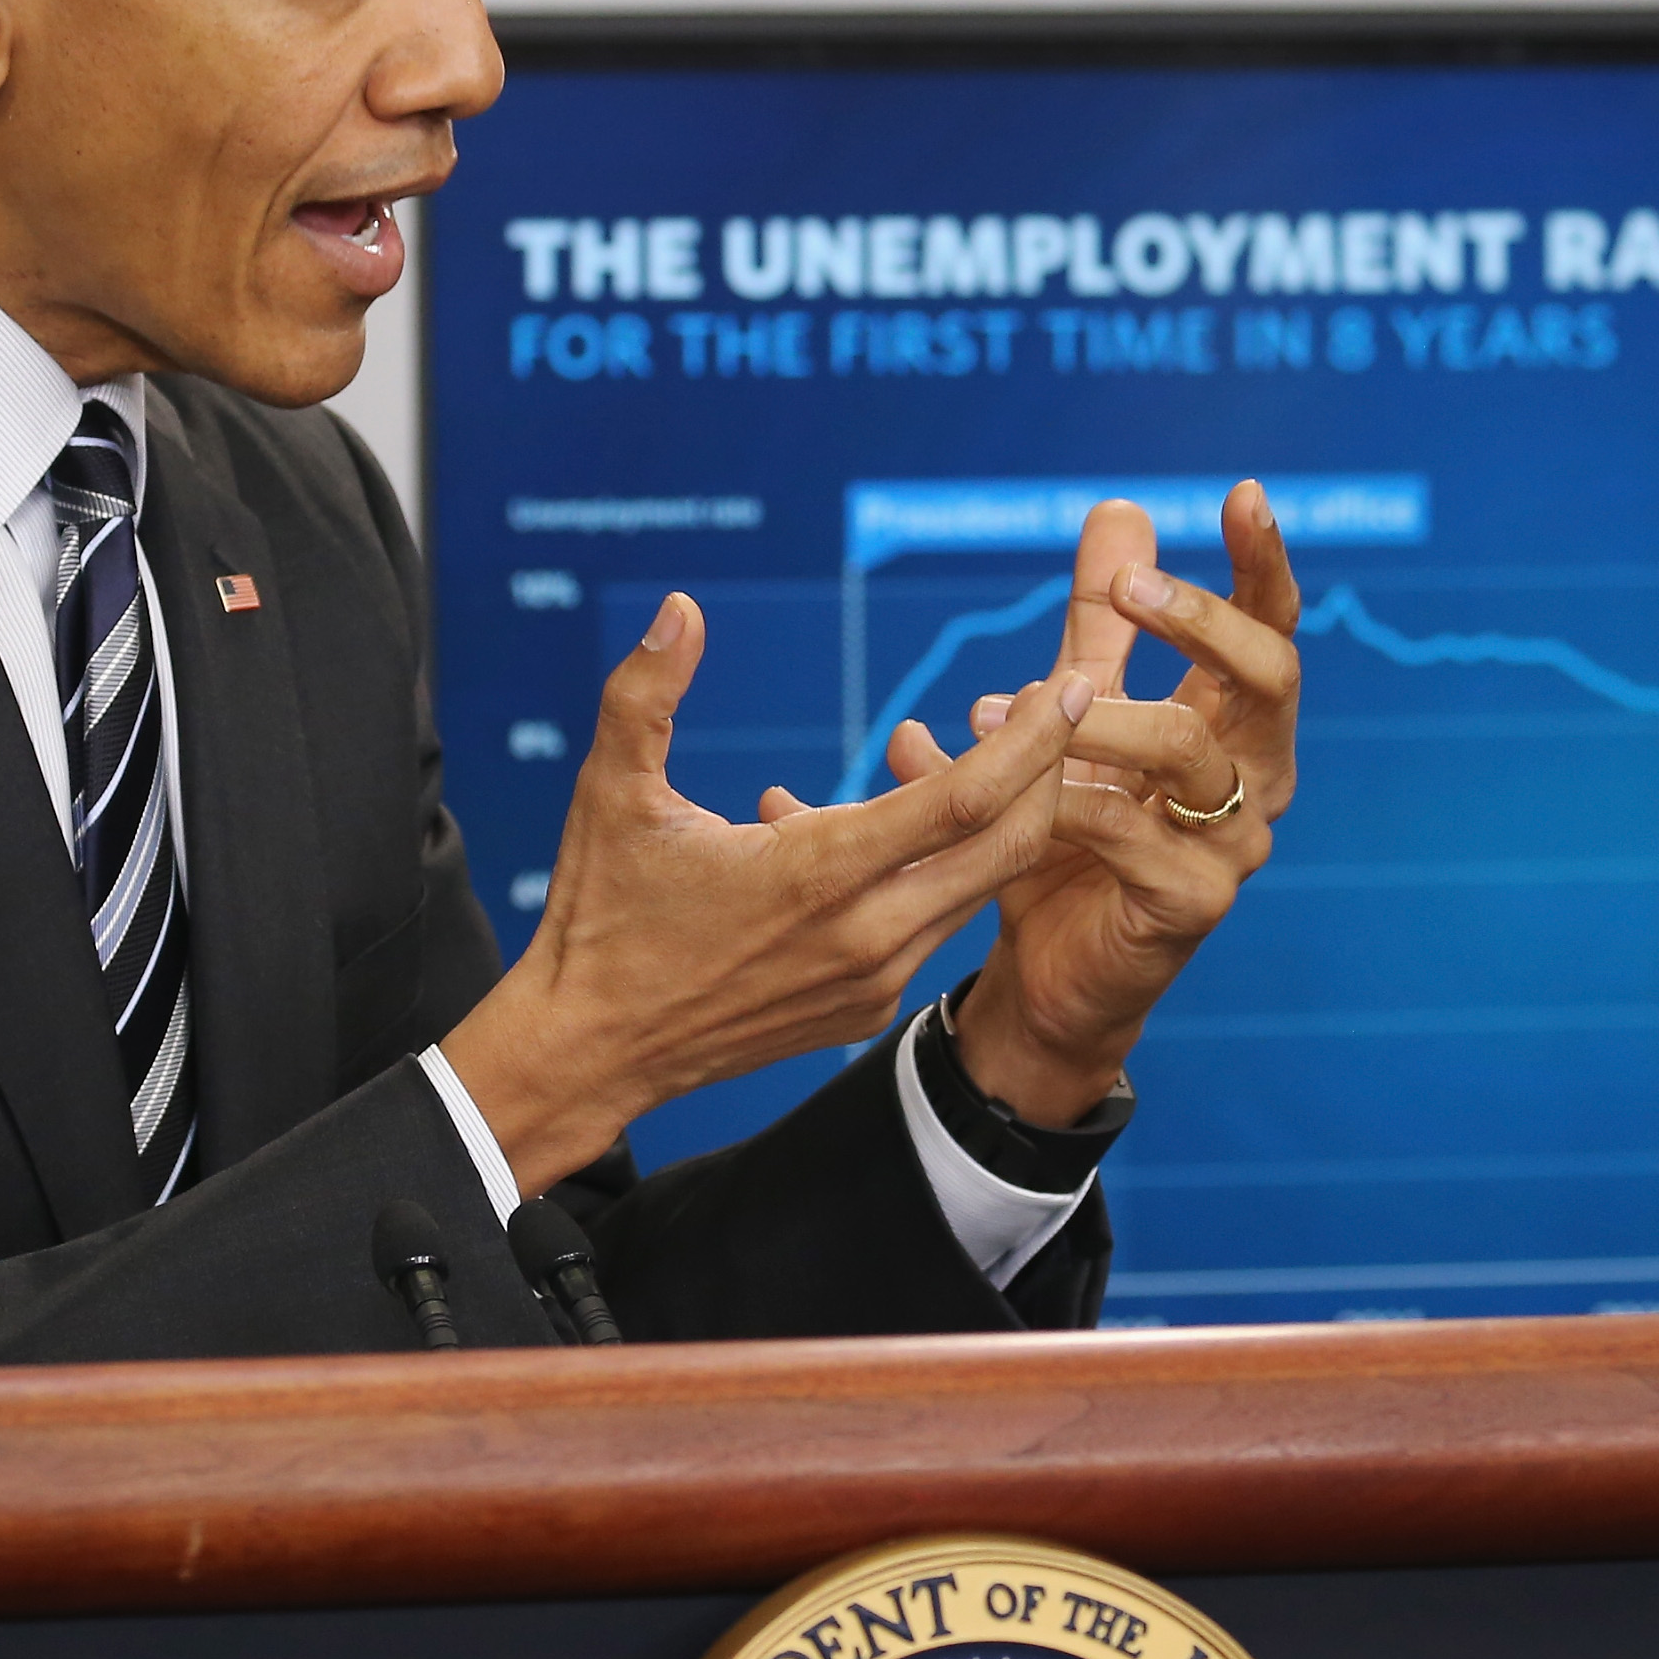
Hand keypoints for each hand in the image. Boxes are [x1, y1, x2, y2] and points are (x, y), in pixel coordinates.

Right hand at [442, 592, 1096, 1192]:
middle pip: (1008, 848)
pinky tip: (890, 824)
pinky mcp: (864, 1008)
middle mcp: (866, 934)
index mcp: (819, 873)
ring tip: (987, 750)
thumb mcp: (609, 793)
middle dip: (1049, 772)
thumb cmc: (599, 916)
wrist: (589, 1053)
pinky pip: (932, 924)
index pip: (964, 800)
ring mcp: (872, 979)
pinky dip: (938, 867)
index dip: (1030, 740)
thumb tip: (681, 606)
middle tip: (1062, 704)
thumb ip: (646, 693)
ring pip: (976, 888)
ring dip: (996, 820)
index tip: (1069, 685)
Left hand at [911, 485, 1302, 1124]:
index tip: (1243, 494)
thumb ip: (1100, 623)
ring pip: (1187, 751)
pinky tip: (1010, 788)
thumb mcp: (1076, 713)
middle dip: (1201, 620)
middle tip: (1124, 587)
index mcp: (1235, 727)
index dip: (1264, 565)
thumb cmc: (1070, 835)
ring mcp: (1234, 846)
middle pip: (1269, 677)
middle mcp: (1254, 779)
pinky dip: (1062, 798)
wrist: (1042, 975)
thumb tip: (1119, 506)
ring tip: (999, 706)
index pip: (1272, 631)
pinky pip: (1130, 832)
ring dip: (1094, 715)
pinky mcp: (1192, 905)